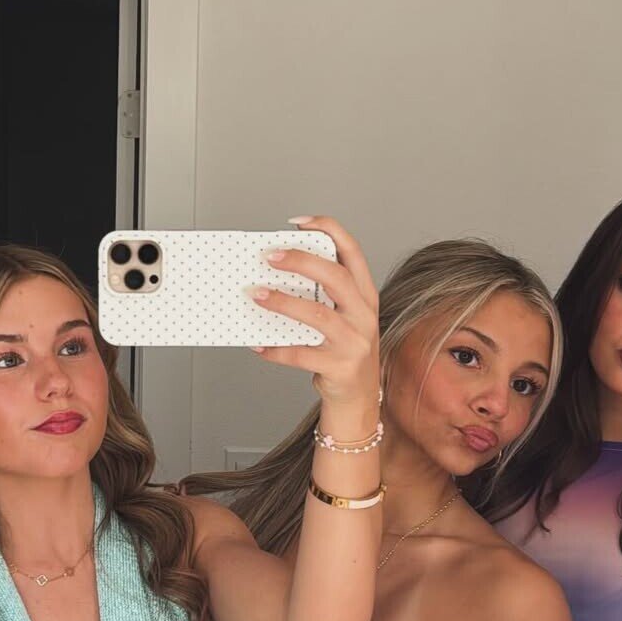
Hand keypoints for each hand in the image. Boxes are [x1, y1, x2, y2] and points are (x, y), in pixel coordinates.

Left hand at [251, 216, 381, 407]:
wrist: (359, 397)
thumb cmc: (344, 349)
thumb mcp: (344, 316)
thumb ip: (322, 294)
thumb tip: (275, 272)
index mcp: (365, 295)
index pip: (352, 252)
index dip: (328, 231)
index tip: (298, 222)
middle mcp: (364, 315)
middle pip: (336, 277)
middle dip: (301, 262)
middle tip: (270, 256)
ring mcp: (354, 342)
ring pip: (317, 315)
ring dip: (282, 302)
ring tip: (256, 295)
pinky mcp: (340, 368)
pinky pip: (300, 354)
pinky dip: (275, 349)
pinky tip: (257, 344)